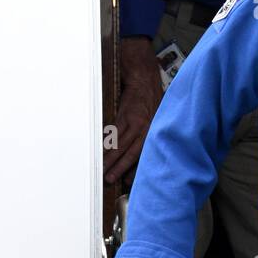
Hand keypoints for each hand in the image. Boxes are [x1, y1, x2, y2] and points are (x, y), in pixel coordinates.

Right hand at [104, 38, 163, 185]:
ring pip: (120, 143)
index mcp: (155, 130)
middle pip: (131, 152)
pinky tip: (100, 151)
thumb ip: (149, 133)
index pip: (145, 153)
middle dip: (120, 167)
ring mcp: (134, 120)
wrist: (142, 75)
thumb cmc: (151, 97)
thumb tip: (142, 152)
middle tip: (109, 179)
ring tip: (101, 169)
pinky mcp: (123, 113)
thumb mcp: (157, 117)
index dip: (136, 168)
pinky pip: (113, 131)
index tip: (129, 182)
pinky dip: (106, 142)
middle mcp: (146, 127)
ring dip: (110, 158)